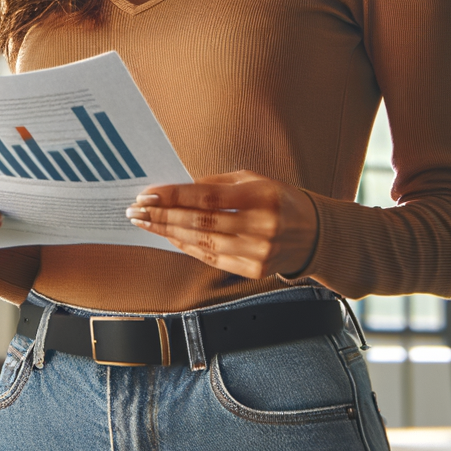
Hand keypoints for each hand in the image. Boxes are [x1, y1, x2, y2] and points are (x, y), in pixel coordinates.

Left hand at [124, 171, 318, 278]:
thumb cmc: (280, 199)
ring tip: (145, 223)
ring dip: (168, 233)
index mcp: (263, 196)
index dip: (175, 196)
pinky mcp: (254, 270)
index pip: (208, 198)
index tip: (149, 193)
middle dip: (163, 215)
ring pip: (202, 243)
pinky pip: (212, 259)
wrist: (314, 234)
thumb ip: (218, 184)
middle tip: (136, 209)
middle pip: (201, 222)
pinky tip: (169, 237)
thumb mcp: (255, 180)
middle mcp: (262, 226)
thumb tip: (178, 188)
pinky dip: (187, 247)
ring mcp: (258, 252)